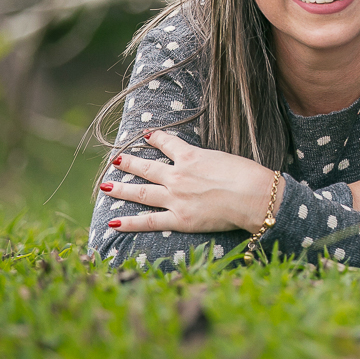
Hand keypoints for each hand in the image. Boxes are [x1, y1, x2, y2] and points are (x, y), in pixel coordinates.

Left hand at [101, 130, 276, 233]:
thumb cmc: (248, 175)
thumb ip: (209, 160)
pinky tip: (113, 222)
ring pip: (142, 192)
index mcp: (191, 156)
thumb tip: (206, 164)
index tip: (146, 136)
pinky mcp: (180, 219)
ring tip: (106, 185)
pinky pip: (149, 221)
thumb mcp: (225, 157)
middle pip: (147, 168)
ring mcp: (176, 198)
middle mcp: (178, 175)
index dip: (156, 139)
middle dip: (130, 163)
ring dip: (122, 188)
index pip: (168, 143)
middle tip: (115, 160)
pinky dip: (130, 222)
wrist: (254, 195)